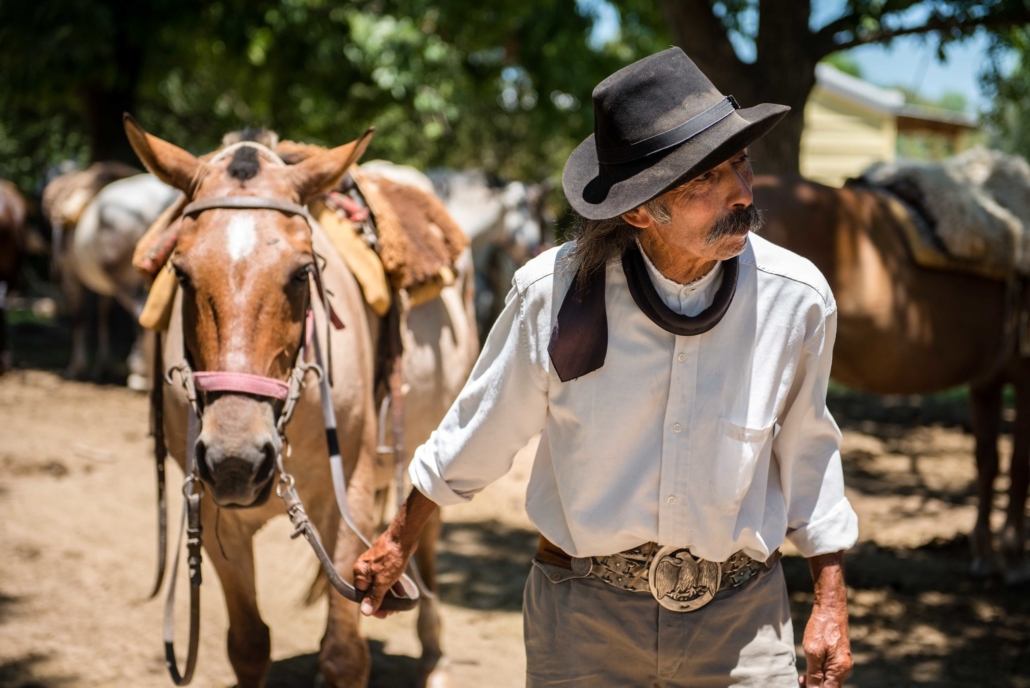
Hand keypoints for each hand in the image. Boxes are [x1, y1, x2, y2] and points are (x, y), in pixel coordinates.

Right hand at [353, 531, 411, 617]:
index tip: (384, 615)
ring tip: (399, 605)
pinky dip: (393, 585)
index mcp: (360, 572)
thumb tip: (365, 612)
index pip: (362, 595)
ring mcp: (376, 564)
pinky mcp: (386, 561)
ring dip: (389, 595)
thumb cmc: (392, 558)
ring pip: (380, 584)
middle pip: (371, 590)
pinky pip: (387, 577)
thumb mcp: (383, 582)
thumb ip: (374, 597)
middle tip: (393, 611)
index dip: (372, 607)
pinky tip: (402, 592)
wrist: (403, 536)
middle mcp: (365, 568)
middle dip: (382, 602)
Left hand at [800, 551, 851, 686]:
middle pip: (829, 687)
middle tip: (799, 683)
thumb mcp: (813, 652)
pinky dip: (819, 673)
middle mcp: (844, 669)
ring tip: (801, 678)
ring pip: (829, 680)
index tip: (803, 687)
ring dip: (815, 681)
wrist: (830, 608)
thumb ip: (813, 674)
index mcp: (839, 670)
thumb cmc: (821, 628)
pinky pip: (829, 671)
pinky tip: (808, 670)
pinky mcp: (838, 657)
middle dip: (814, 687)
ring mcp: (842, 663)